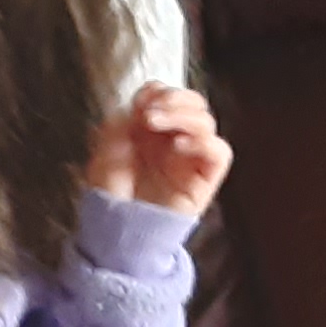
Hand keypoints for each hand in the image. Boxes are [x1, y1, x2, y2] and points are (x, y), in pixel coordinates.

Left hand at [86, 85, 233, 219]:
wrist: (118, 235)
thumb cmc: (110, 198)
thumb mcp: (105, 152)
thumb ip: (123, 121)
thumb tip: (144, 100)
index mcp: (154, 132)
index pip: (170, 97)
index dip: (159, 91)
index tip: (139, 100)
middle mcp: (176, 142)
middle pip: (194, 104)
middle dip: (174, 98)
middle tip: (149, 110)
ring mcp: (192, 160)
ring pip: (207, 122)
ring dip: (183, 114)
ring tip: (155, 122)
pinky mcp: (205, 180)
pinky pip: (219, 153)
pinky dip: (203, 142)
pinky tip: (179, 145)